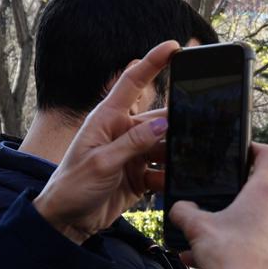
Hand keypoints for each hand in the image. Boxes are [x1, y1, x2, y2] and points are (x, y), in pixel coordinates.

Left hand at [31, 41, 178, 242]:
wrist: (66, 221)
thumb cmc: (72, 186)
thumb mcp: (101, 162)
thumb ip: (133, 143)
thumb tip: (164, 123)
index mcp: (107, 119)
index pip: (132, 83)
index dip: (153, 62)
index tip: (173, 47)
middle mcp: (122, 132)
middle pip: (158, 119)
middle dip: (178, 121)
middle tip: (200, 123)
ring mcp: (132, 154)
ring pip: (165, 145)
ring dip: (177, 152)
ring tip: (192, 157)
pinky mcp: (139, 176)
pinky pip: (163, 171)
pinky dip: (171, 176)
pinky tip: (179, 181)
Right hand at [170, 144, 267, 268]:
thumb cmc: (230, 257)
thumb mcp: (197, 228)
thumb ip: (184, 211)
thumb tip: (179, 208)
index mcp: (264, 192)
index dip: (254, 147)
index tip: (243, 150)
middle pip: (263, 188)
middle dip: (239, 192)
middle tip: (220, 197)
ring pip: (260, 217)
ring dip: (238, 221)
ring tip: (211, 234)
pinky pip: (262, 240)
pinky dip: (243, 242)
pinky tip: (218, 256)